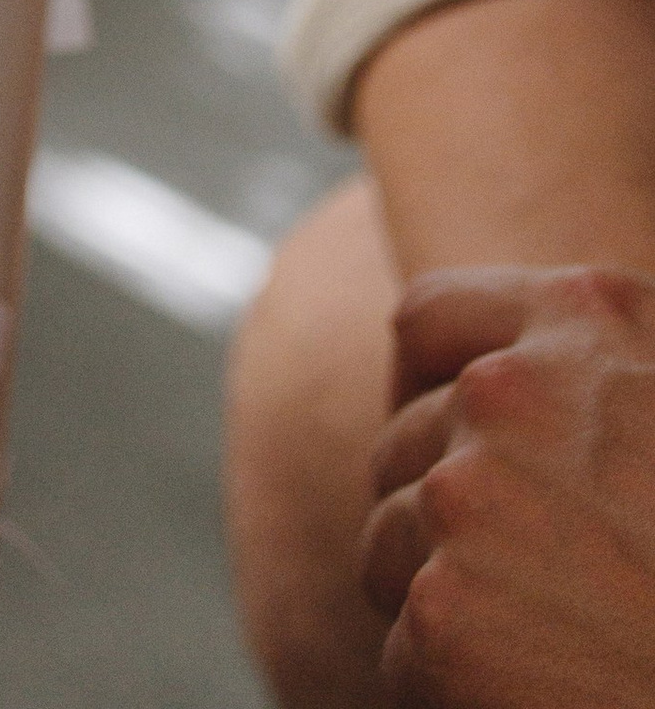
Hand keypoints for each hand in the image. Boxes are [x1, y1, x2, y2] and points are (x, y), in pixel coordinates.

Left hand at [361, 265, 654, 700]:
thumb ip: (603, 371)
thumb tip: (509, 376)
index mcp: (583, 318)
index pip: (428, 322)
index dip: (425, 386)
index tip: (443, 443)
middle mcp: (507, 391)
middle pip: (401, 445)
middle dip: (442, 513)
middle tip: (530, 584)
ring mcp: (465, 499)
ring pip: (387, 546)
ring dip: (440, 598)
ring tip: (549, 641)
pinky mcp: (442, 616)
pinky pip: (403, 647)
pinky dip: (451, 684)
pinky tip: (544, 691)